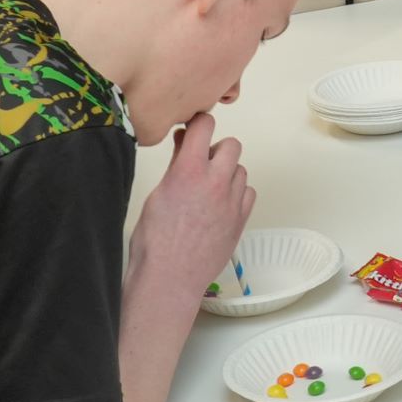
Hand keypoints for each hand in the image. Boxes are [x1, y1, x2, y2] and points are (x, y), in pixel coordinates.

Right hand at [133, 113, 255, 285]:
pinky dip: (237, 193)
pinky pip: (248, 192)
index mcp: (189, 171)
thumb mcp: (158, 194)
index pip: (205, 126)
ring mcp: (232, 201)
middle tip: (201, 163)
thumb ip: (177, 164)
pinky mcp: (241, 218)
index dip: (199, 123)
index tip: (194, 128)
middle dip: (216, 149)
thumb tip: (185, 141)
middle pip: (232, 145)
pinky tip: (220, 204)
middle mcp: (215, 181)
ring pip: (241, 169)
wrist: (169, 278)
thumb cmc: (154, 241)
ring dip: (227, 172)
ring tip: (208, 189)